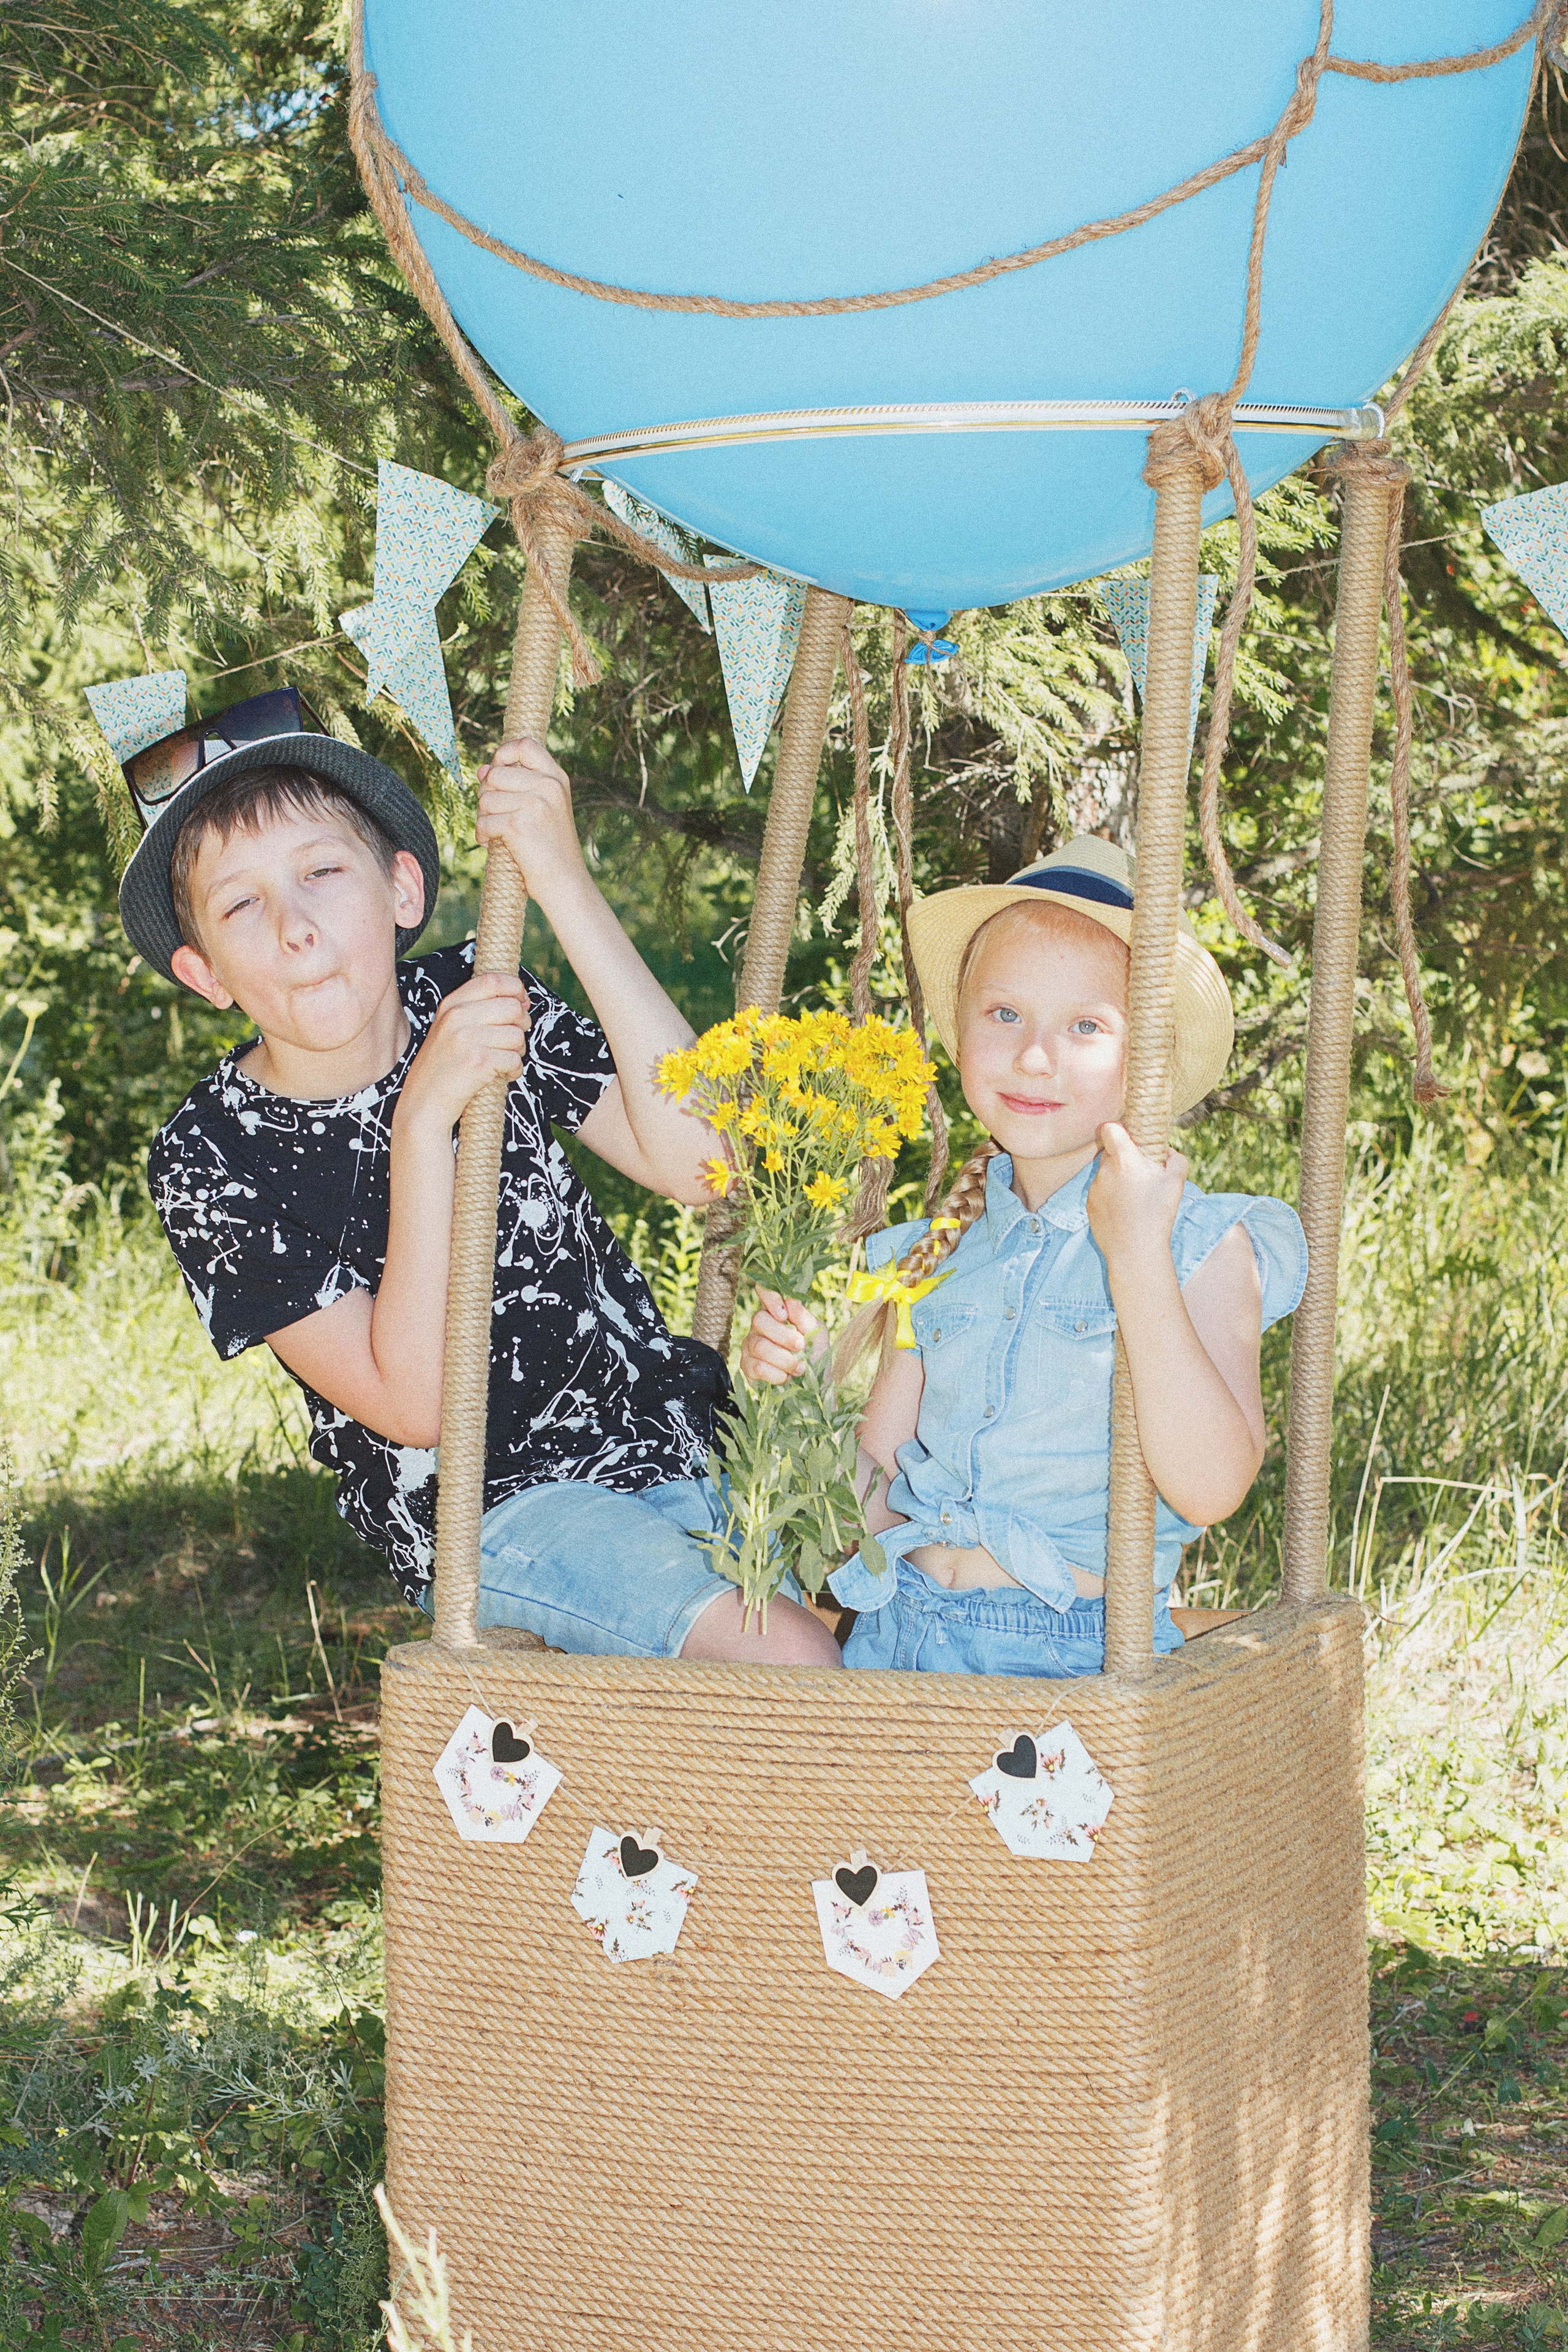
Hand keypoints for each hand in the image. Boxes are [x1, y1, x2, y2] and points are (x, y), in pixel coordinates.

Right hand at [394, 972, 528, 1137]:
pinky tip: (501, 1075)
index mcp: (450, 1005)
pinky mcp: (477, 1062)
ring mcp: (465, 1039)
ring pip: (517, 1036)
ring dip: (518, 1051)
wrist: (423, 1104)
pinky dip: (514, 1070)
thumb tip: (523, 999)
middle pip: (512, 1007)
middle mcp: (456, 1017)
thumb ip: (480, 1010)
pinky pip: (514, 1059)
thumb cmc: (444, 1068)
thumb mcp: (451, 1029)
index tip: (521, 1002)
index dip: (516, 988)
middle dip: (523, 1024)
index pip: (493, 980)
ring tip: (502, 1061)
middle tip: (513, 1040)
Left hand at [476, 738, 587, 906]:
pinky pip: (482, 822)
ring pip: (485, 799)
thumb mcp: (543, 808)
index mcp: (557, 779)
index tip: (497, 771)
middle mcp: (548, 787)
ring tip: (497, 833)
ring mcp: (534, 805)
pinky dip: (482, 836)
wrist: (565, 882)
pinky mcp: (518, 826)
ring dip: (483, 817)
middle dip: (486, 795)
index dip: (504, 754)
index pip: (525, 745)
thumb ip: (516, 785)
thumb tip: (480, 769)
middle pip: (495, 774)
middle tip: (496, 815)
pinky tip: (492, 845)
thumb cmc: (551, 847)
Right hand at [739, 1289, 817, 1385]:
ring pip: (759, 1346)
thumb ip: (803, 1317)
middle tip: (802, 1347)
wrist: (813, 1386)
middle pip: (759, 1320)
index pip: (764, 1291)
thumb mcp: (816, 1333)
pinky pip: (757, 1367)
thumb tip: (789, 1300)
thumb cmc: (814, 1354)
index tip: (783, 1314)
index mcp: (776, 1311)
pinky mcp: (746, 1367)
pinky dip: (777, 1375)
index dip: (769, 1297)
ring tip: (800, 1368)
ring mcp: (750, 1346)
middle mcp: (759, 1326)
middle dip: (784, 1336)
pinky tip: (786, 1378)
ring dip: (785, 1360)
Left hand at [1087, 1121, 1187, 1269]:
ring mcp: (1094, 1188)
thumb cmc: (1157, 1213)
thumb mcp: (1177, 1181)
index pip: (1110, 1128)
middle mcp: (1104, 1171)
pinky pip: (1101, 1192)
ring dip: (1118, 1178)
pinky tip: (1125, 1211)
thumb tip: (1165, 1151)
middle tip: (1141, 1173)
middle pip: (1109, 1152)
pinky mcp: (1090, 1205)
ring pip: (1106, 1173)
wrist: (1135, 1250)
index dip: (1120, 1130)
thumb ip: (1174, 1157)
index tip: (1131, 1139)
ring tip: (1135, 1198)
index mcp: (1124, 1159)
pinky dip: (1111, 1196)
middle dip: (1124, 1157)